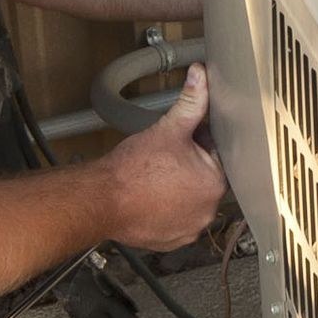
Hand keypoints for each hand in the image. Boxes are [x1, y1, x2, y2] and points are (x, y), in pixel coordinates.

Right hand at [103, 64, 225, 250]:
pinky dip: (166, 209)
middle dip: (188, 166)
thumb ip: (191, 101)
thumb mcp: (168, 128)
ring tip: (155, 177)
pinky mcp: (171, 241)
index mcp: (215, 183)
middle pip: (203, 179)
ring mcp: (189, 229)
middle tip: (163, 159)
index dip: (197, 142)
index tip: (179, 141)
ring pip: (189, 200)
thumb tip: (201, 76)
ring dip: (178, 189)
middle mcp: (207, 211)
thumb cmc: (133, 169)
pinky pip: (175, 220)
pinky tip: (151, 196)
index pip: (215, 154)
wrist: (102, 199)